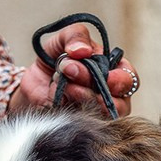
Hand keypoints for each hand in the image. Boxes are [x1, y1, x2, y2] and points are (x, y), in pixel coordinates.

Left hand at [9, 22, 138, 117]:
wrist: (31, 82)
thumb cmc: (53, 59)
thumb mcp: (63, 40)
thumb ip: (76, 36)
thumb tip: (83, 50)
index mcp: (113, 70)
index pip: (129, 79)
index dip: (121, 80)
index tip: (106, 76)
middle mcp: (110, 95)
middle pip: (120, 102)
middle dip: (98, 88)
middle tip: (72, 72)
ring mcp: (97, 113)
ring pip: (103, 115)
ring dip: (83, 97)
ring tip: (65, 85)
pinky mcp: (81, 125)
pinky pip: (84, 123)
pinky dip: (71, 108)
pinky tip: (59, 97)